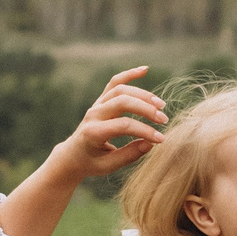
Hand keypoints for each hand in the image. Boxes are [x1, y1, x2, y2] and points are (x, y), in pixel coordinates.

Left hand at [52, 67, 166, 179]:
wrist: (72, 155)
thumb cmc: (91, 163)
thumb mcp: (108, 165)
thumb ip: (129, 155)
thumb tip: (151, 143)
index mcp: (93, 132)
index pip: (124, 125)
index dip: (145, 131)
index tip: (161, 140)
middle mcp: (94, 114)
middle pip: (122, 102)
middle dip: (146, 109)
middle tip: (164, 119)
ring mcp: (96, 105)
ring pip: (121, 90)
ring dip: (143, 95)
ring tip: (160, 105)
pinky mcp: (101, 100)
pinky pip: (114, 82)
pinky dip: (129, 74)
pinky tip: (145, 69)